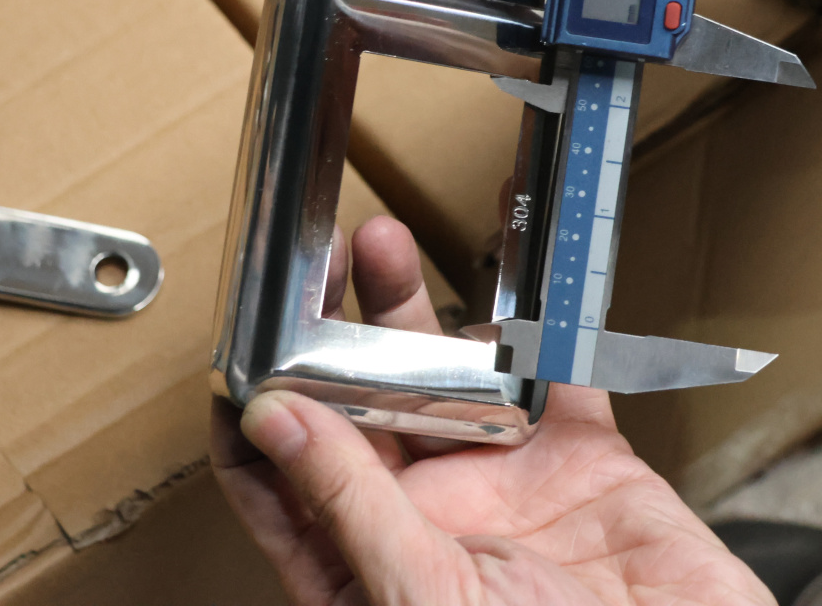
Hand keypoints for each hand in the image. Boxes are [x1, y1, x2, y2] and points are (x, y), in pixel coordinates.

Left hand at [212, 216, 773, 604]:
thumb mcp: (417, 595)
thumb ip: (347, 504)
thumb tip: (271, 420)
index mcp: (362, 562)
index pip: (281, 478)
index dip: (256, 409)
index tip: (239, 338)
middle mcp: (426, 518)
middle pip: (361, 405)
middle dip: (334, 331)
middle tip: (323, 262)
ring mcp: (504, 484)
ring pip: (446, 376)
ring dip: (415, 314)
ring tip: (384, 249)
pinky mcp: (583, 461)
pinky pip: (557, 374)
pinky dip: (544, 323)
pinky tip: (515, 275)